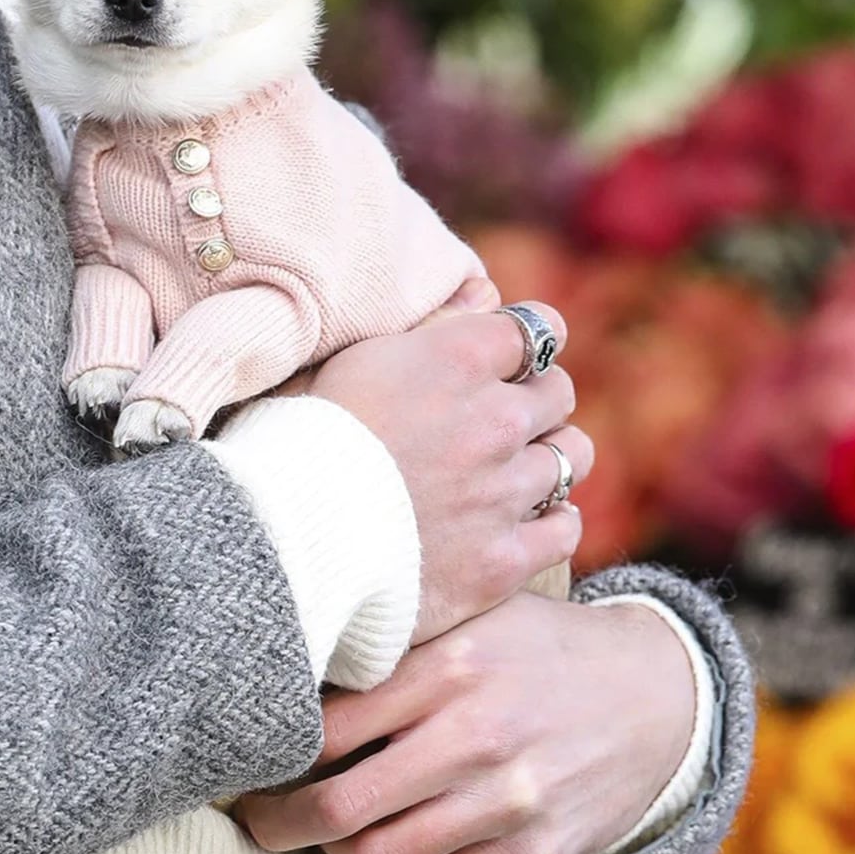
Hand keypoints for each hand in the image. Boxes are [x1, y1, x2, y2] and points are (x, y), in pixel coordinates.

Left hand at [235, 593, 695, 853]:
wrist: (650, 693)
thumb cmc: (540, 646)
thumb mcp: (478, 616)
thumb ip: (403, 643)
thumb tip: (303, 676)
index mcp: (454, 663)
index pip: (330, 726)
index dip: (277, 751)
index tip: (256, 757)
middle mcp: (477, 733)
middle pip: (340, 806)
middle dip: (279, 822)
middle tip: (258, 816)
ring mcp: (509, 800)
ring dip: (333, 853)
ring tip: (319, 833)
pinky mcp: (535, 851)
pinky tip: (379, 850)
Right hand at [308, 281, 593, 643]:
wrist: (281, 541)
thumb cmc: (302, 440)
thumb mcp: (355, 358)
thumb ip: (430, 325)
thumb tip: (486, 293)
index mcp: (458, 359)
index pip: (537, 331)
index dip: (525, 345)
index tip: (513, 361)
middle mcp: (494, 420)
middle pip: (559, 392)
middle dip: (536, 401)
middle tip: (503, 420)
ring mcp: (503, 492)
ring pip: (573, 457)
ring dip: (551, 458)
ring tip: (517, 471)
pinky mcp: (502, 560)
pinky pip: (565, 530)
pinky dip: (552, 522)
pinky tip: (528, 522)